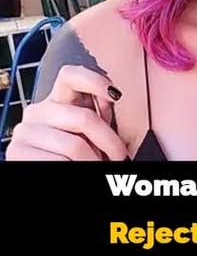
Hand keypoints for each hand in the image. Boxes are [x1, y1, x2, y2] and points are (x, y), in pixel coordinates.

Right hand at [5, 66, 127, 160]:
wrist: (60, 180)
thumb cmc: (81, 156)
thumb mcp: (92, 131)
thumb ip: (99, 111)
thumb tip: (114, 94)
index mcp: (57, 100)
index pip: (70, 75)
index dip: (94, 80)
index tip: (116, 94)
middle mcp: (38, 111)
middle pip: (83, 117)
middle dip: (109, 141)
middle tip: (120, 156)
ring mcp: (25, 131)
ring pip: (74, 145)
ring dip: (94, 160)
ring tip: (100, 166)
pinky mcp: (17, 152)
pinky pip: (59, 162)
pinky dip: (76, 169)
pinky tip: (78, 170)